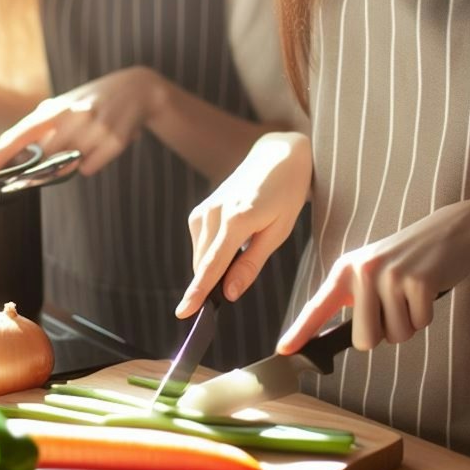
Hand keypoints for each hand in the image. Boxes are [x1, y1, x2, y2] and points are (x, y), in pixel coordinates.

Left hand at [0, 66, 167, 175]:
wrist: (138, 89)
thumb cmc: (95, 98)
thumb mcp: (68, 102)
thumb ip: (44, 124)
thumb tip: (20, 153)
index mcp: (59, 106)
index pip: (24, 132)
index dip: (3, 151)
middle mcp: (76, 116)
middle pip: (46, 158)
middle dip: (46, 163)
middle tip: (58, 152)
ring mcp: (96, 130)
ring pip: (69, 165)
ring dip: (73, 159)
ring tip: (87, 140)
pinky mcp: (114, 142)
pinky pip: (89, 168)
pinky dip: (91, 163)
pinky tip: (101, 144)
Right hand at [176, 132, 311, 315]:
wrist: (277, 156)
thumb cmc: (286, 194)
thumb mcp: (279, 232)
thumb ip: (251, 264)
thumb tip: (228, 293)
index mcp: (237, 220)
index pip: (212, 265)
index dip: (197, 292)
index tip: (183, 313)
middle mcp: (214, 213)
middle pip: (203, 264)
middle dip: (212, 284)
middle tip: (238, 285)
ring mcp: (205, 209)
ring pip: (200, 256)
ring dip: (214, 267)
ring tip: (247, 247)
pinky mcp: (202, 208)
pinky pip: (201, 243)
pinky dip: (213, 252)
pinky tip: (235, 241)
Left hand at [277, 199, 469, 353]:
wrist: (451, 230)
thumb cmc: (409, 257)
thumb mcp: (373, 268)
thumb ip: (355, 296)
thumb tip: (342, 335)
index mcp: (347, 269)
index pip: (319, 305)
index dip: (300, 331)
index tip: (283, 350)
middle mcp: (363, 270)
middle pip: (364, 339)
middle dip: (383, 333)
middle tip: (395, 305)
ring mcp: (391, 275)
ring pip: (394, 336)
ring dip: (408, 323)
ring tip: (411, 292)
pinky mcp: (418, 282)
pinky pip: (419, 325)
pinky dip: (426, 315)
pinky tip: (427, 289)